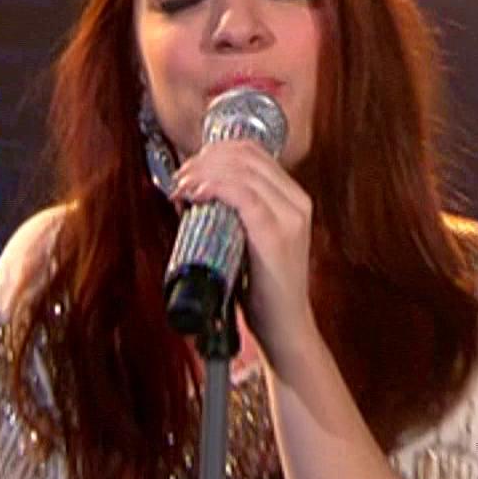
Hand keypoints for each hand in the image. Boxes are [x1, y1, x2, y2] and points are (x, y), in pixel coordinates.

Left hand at [168, 139, 318, 359]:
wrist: (284, 327)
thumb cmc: (261, 288)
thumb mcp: (250, 240)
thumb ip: (234, 214)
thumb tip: (192, 192)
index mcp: (294, 199)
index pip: (254, 153)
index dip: (216, 151)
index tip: (190, 168)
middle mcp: (297, 202)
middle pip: (246, 156)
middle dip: (205, 159)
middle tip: (180, 178)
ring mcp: (290, 217)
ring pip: (242, 170)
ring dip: (203, 172)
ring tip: (182, 188)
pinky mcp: (277, 235)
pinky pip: (243, 195)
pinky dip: (213, 187)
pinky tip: (195, 194)